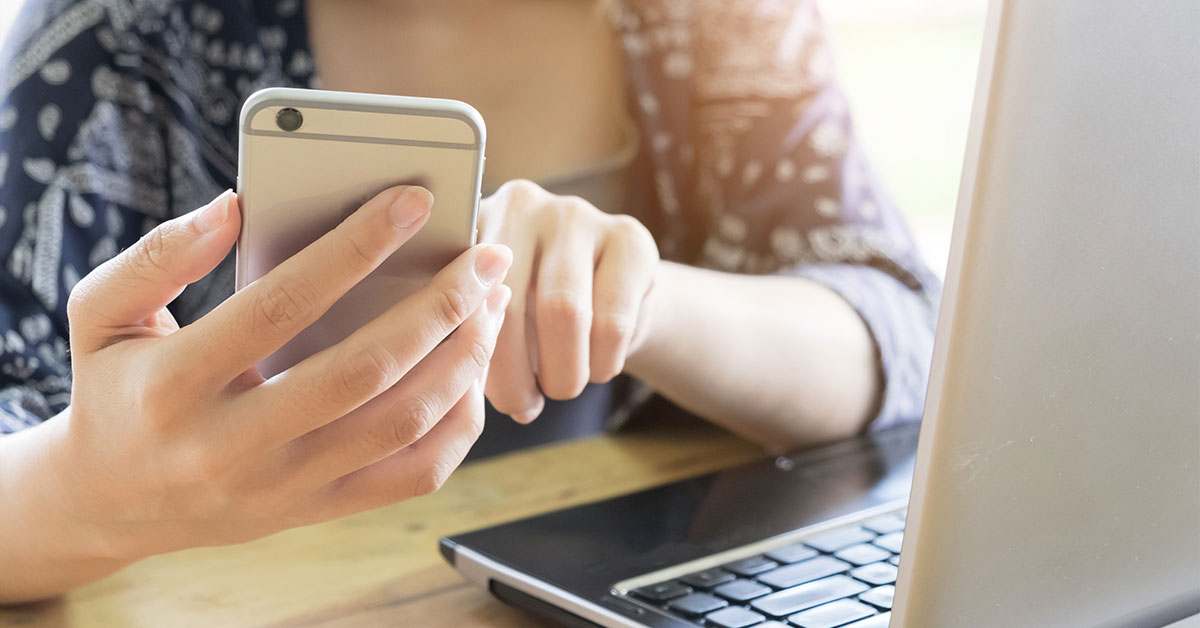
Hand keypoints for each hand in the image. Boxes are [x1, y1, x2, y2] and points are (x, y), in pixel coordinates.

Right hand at [23, 186, 511, 568]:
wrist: (111, 502)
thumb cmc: (116, 390)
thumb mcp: (101, 313)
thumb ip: (158, 255)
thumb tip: (234, 206)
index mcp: (177, 384)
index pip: (284, 304)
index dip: (357, 246)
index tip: (416, 200)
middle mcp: (233, 445)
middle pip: (365, 370)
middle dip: (441, 306)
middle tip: (486, 256)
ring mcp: (282, 487)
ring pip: (401, 424)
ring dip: (462, 359)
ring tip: (491, 305)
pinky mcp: (318, 511)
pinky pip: (412, 475)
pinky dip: (458, 424)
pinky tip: (472, 371)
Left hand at [479, 180, 658, 421]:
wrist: (611, 297)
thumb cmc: (532, 316)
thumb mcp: (491, 319)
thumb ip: (469, 336)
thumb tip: (463, 386)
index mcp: (469, 223)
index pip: (458, 295)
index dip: (468, 351)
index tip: (473, 389)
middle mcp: (522, 204)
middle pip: (510, 307)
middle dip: (514, 376)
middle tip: (521, 405)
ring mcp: (579, 214)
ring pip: (565, 313)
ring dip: (563, 374)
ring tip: (560, 388)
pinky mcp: (631, 239)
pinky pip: (613, 322)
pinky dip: (603, 363)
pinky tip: (598, 367)